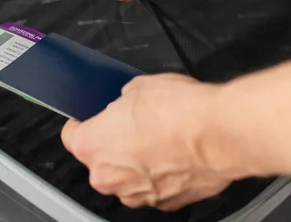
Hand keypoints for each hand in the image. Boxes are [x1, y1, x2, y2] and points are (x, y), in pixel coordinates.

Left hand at [61, 74, 236, 210]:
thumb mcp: (138, 87)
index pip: (71, 136)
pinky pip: (154, 186)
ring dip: (138, 161)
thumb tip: (126, 104)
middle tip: (133, 123)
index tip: (90, 117)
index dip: (82, 122)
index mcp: (92, 146)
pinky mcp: (166, 203)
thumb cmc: (179, 111)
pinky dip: (162, 173)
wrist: (220, 134)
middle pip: (100, 159)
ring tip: (160, 138)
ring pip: (127, 176)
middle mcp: (109, 177)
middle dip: (113, 142)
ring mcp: (137, 195)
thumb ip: (122, 102)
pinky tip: (176, 154)